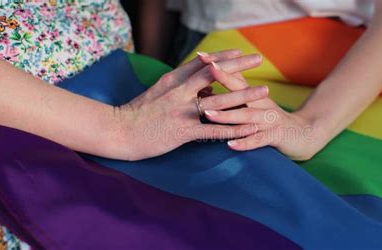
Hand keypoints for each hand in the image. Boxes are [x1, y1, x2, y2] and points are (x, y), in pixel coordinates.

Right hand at [114, 50, 267, 160]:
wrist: (117, 131)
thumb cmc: (138, 112)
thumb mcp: (158, 92)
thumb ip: (180, 86)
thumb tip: (202, 83)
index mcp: (173, 81)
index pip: (202, 64)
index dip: (223, 56)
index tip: (240, 51)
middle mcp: (179, 92)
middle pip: (214, 75)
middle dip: (238, 66)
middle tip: (258, 59)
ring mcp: (181, 111)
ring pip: (219, 101)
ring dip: (243, 96)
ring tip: (264, 92)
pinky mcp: (182, 131)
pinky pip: (213, 131)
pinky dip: (233, 129)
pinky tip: (249, 128)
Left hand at [203, 63, 330, 160]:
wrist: (304, 134)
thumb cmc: (271, 119)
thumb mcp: (255, 102)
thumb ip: (236, 92)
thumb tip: (211, 80)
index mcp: (254, 95)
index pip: (235, 77)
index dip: (219, 67)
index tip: (201, 56)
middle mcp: (262, 103)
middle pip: (241, 91)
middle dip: (223, 80)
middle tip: (205, 72)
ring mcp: (270, 120)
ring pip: (247, 116)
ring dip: (227, 115)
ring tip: (208, 114)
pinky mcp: (276, 136)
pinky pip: (259, 140)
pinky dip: (245, 142)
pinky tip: (230, 144)